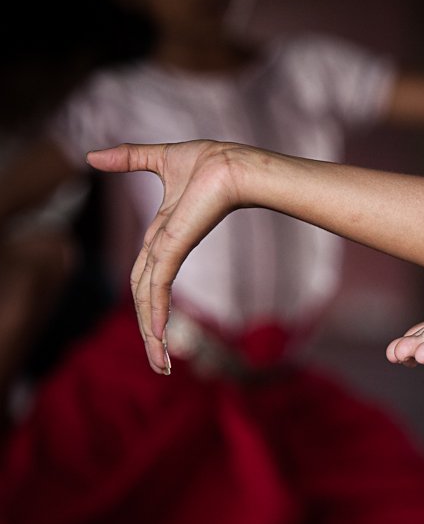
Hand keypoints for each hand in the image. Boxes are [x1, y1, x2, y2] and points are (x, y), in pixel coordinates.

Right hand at [87, 140, 248, 373]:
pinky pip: (157, 284)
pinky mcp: (176, 247)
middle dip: (151, 335)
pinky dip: (154, 311)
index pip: (145, 278)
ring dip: (153, 337)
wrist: (232, 162)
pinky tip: (158, 337)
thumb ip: (127, 158)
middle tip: (164, 368)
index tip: (156, 335)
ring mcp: (170, 250)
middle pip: (147, 298)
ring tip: (164, 368)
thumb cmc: (208, 160)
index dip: (145, 306)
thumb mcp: (159, 159)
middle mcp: (165, 249)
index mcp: (162, 237)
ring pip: (150, 300)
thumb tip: (91, 154)